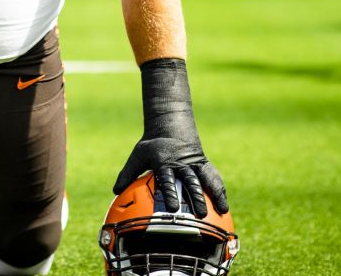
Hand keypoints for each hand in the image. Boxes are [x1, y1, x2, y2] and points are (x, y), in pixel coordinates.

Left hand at [113, 58, 228, 217]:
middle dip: (195, 197)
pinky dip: (220, 192)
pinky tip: (224, 208)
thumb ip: (127, 173)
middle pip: (190, 181)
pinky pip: (213, 178)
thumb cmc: (152, 146)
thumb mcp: (138, 156)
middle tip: (199, 214)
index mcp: (164, 162)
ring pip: (205, 179)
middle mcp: (181, 163)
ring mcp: (195, 163)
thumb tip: (115, 191)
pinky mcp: (204, 164)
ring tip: (221, 211)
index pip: (167, 179)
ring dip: (213, 195)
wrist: (170, 126)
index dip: (170, 193)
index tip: (173, 208)